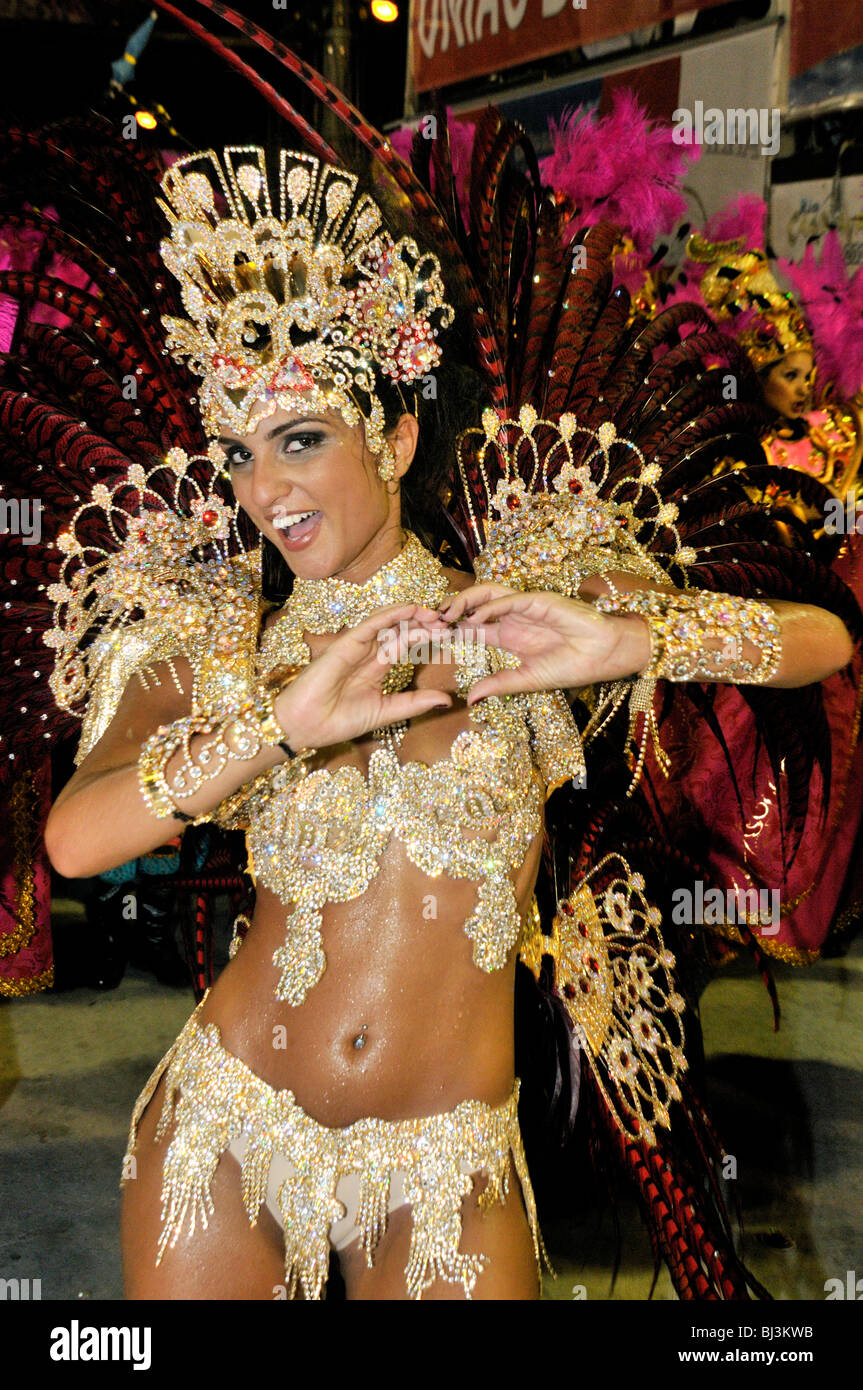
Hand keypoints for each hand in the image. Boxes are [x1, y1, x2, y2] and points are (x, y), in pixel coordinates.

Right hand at [273, 602, 452, 747]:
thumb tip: (447, 700)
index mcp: (375, 668)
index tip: (448, 638)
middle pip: (399, 632)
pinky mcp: (345, 643)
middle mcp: (367, 654)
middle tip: (446, 624)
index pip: (404, 647)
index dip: (426, 640)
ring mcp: (356, 647)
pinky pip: (371, 623)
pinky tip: (411, 609)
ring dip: (411, 616)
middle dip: (423, 625)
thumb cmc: (337, 722)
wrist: (306, 727)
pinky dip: (391, 614)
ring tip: (434, 615)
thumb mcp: (386, 712)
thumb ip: (415, 704)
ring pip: (388, 624)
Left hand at [438, 584, 650, 700]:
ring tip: (446, 614)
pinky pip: (511, 598)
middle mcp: (512, 617)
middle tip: (429, 623)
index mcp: (507, 635)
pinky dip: (492, 606)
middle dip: (449, 611)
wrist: (605, 656)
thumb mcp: (527, 680)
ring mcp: (525, 606)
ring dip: (465, 601)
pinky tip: (476, 619)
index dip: (449, 632)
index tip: (428, 641)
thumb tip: (469, 700)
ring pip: (487, 594)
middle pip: (473, 607)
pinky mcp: (540, 600)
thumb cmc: (572, 666)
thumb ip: (499, 685)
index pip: (470, 629)